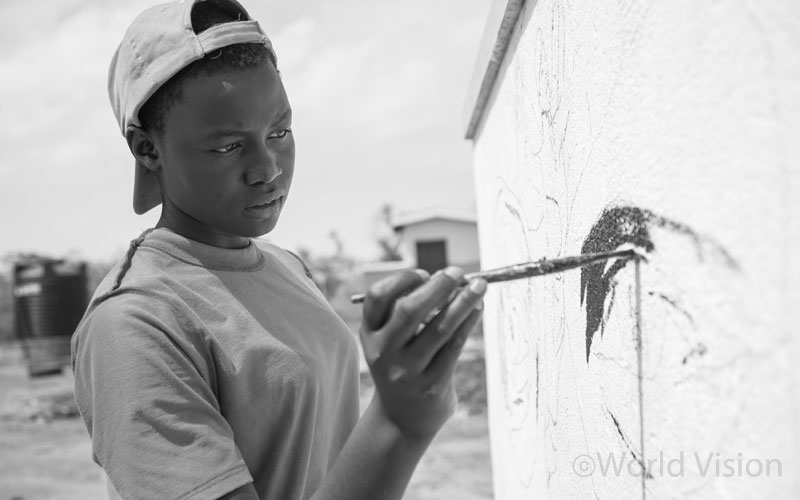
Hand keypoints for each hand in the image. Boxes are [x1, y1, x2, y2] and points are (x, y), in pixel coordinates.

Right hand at [359, 267, 486, 439]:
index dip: (402, 280)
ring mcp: (407, 371)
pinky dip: (469, 323)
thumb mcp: (389, 341)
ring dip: (463, 302)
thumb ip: (405, 312)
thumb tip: (447, 279)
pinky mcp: (432, 385)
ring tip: (480, 286)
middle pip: (409, 310)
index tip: (425, 273)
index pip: (378, 297)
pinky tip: (478, 309)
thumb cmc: (402, 365)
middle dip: (438, 286)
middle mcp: (384, 352)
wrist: (402, 419)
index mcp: (370, 334)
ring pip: (439, 328)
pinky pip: (455, 346)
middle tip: (457, 272)